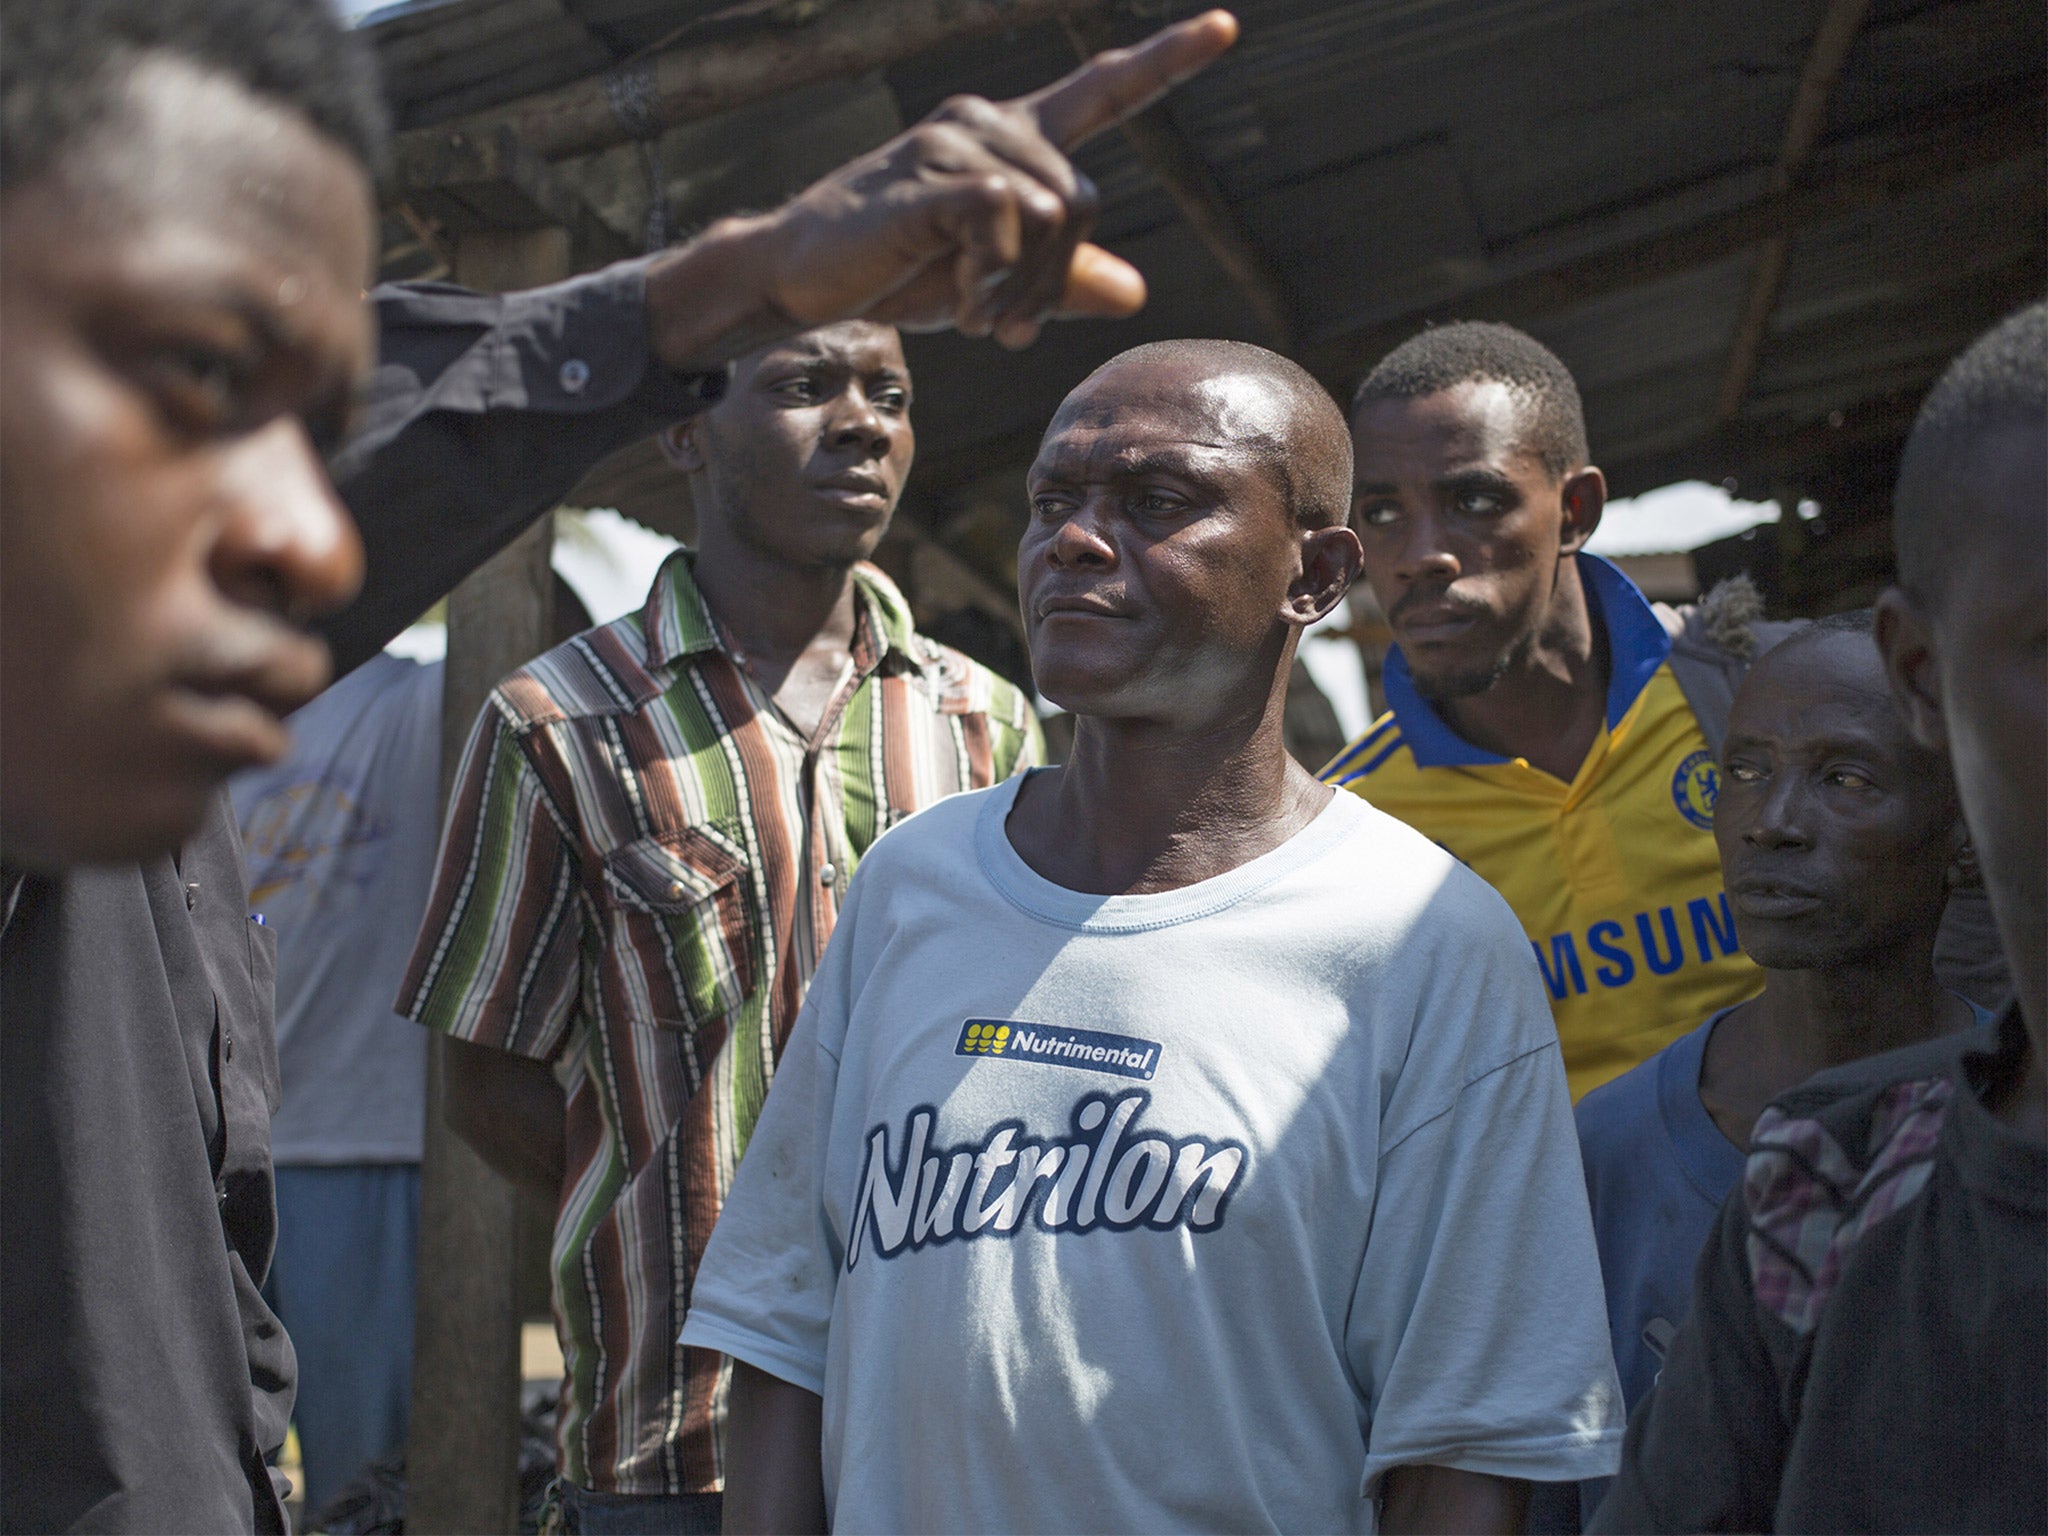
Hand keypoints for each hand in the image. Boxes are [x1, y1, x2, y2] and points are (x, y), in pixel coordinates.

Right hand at [647, 10, 1237, 363]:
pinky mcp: (932, 176)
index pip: (1101, 92)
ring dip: (1021, 288)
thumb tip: (1134, 291)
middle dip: (1055, 282)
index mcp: (1013, 140)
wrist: (804, 280)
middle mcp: (991, 124)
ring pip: (1053, 217)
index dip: (1166, 61)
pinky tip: (963, 300)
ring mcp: (958, 142)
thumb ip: (1062, 282)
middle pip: (1084, 202)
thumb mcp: (993, 284)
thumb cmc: (897, 273)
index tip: (1225, 28)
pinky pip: (1008, 218)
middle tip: (1006, 329)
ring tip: (975, 314)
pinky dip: (995, 276)